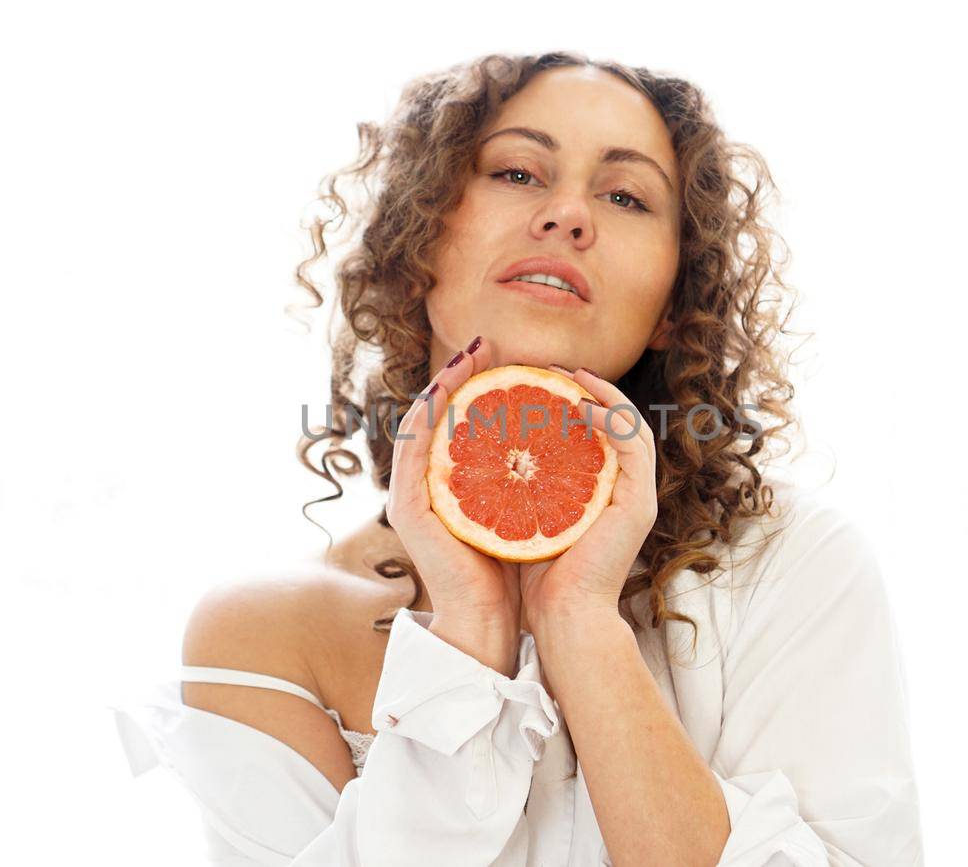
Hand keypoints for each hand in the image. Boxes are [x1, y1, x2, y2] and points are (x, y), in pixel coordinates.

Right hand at [385, 335, 521, 675]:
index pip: (462, 423)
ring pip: (421, 424)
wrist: (493, 624)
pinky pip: (412, 451)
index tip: (505, 357)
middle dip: (458, 373)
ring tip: (467, 355)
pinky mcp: (409, 509)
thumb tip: (558, 438)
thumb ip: (536, 476)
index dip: (478, 385)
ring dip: (441, 385)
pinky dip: (427, 419)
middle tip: (484, 344)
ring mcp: (413, 496)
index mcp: (457, 484)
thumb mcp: (533, 510)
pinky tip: (446, 393)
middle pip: (438, 415)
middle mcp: (429, 485)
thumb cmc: (520, 573)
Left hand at [518, 366, 658, 633]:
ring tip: (570, 376)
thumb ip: (519, 484)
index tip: (546, 381)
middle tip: (556, 368)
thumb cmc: (537, 575)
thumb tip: (487, 450)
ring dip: (603, 395)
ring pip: (632, 425)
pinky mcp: (638, 503)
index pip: (599, 433)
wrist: (563, 617)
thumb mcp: (524, 514)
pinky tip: (579, 406)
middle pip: (620, 421)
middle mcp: (626, 489)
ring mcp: (637, 495)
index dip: (579, 400)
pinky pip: (631, 445)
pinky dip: (610, 420)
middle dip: (592, 388)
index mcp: (603, 492)